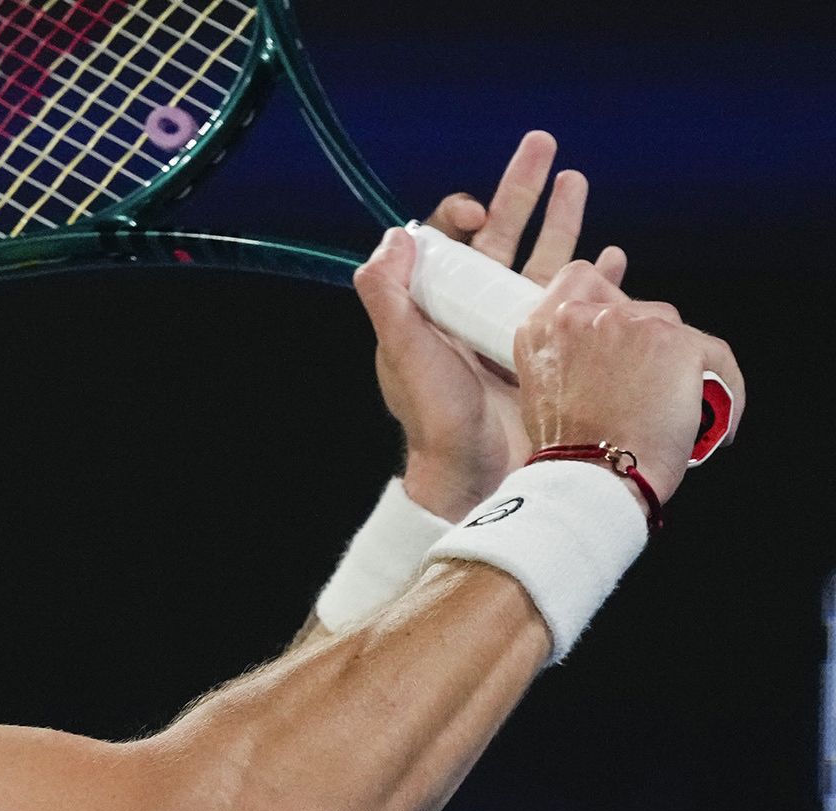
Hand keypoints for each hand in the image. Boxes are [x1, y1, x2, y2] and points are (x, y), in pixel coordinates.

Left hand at [352, 130, 626, 520]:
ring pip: (545, 260)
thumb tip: (394, 236)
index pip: (451, 241)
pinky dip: (600, 279)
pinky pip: (581, 304)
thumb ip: (388, 295)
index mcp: (440, 305)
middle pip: (505, 235)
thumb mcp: (403, 352)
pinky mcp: (553, 349)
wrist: (479, 474)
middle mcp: (477, 310)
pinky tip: (614, 257)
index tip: (483, 214)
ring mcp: (517, 327)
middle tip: (544, 145)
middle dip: (524, 189)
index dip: (466, 214)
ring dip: (564, 221)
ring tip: (579, 180)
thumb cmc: (437, 419)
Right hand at [515, 263, 744, 508]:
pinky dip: (724, 389)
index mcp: (543, 327)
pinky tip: (713, 424)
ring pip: (676, 331)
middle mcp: (584, 315)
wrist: (593, 477)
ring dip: (682, 366)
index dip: (605, 296)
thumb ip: (567, 354)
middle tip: (647, 390)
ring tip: (676, 410)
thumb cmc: (569, 450)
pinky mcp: (677, 343)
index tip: (620, 316)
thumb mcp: (543, 391)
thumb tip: (607, 347)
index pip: (580, 279)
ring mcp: (632, 324)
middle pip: (637, 307)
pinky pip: (716, 356)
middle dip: (648, 344)